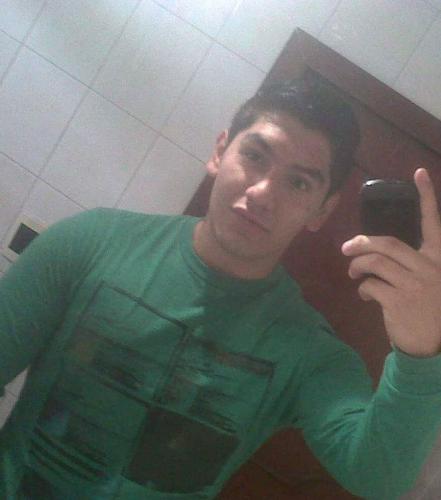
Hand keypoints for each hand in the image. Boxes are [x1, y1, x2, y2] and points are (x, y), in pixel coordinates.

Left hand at [342, 168, 440, 357]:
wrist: (435, 345)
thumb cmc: (429, 310)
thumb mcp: (429, 282)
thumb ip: (410, 265)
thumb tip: (373, 255)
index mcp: (438, 259)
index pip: (433, 222)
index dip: (426, 196)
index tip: (418, 172)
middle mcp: (429, 267)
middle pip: (388, 244)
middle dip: (362, 243)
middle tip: (347, 248)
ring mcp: (415, 284)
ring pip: (375, 263)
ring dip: (357, 266)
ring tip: (353, 273)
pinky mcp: (399, 301)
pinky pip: (370, 285)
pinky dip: (362, 287)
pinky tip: (364, 294)